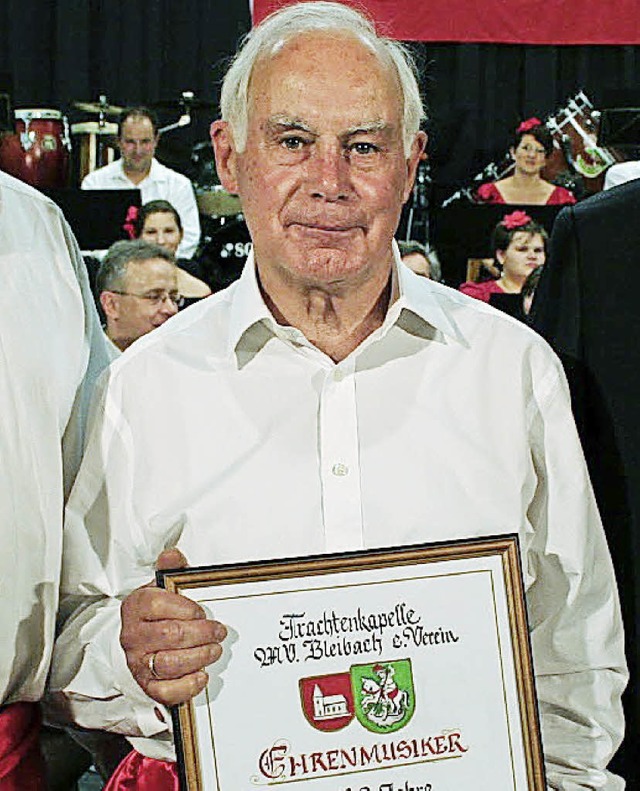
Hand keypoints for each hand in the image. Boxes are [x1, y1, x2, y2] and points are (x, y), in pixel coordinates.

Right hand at [120, 548, 226, 706]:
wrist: (138, 638)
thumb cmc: (156, 611)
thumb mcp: (161, 584)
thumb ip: (169, 567)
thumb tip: (173, 555)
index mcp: (136, 606)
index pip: (157, 604)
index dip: (185, 608)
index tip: (201, 611)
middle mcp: (133, 635)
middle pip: (169, 635)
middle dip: (201, 633)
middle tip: (219, 631)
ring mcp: (138, 662)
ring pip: (170, 663)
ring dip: (199, 657)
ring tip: (215, 650)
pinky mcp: (147, 685)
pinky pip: (166, 692)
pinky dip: (188, 686)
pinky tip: (202, 675)